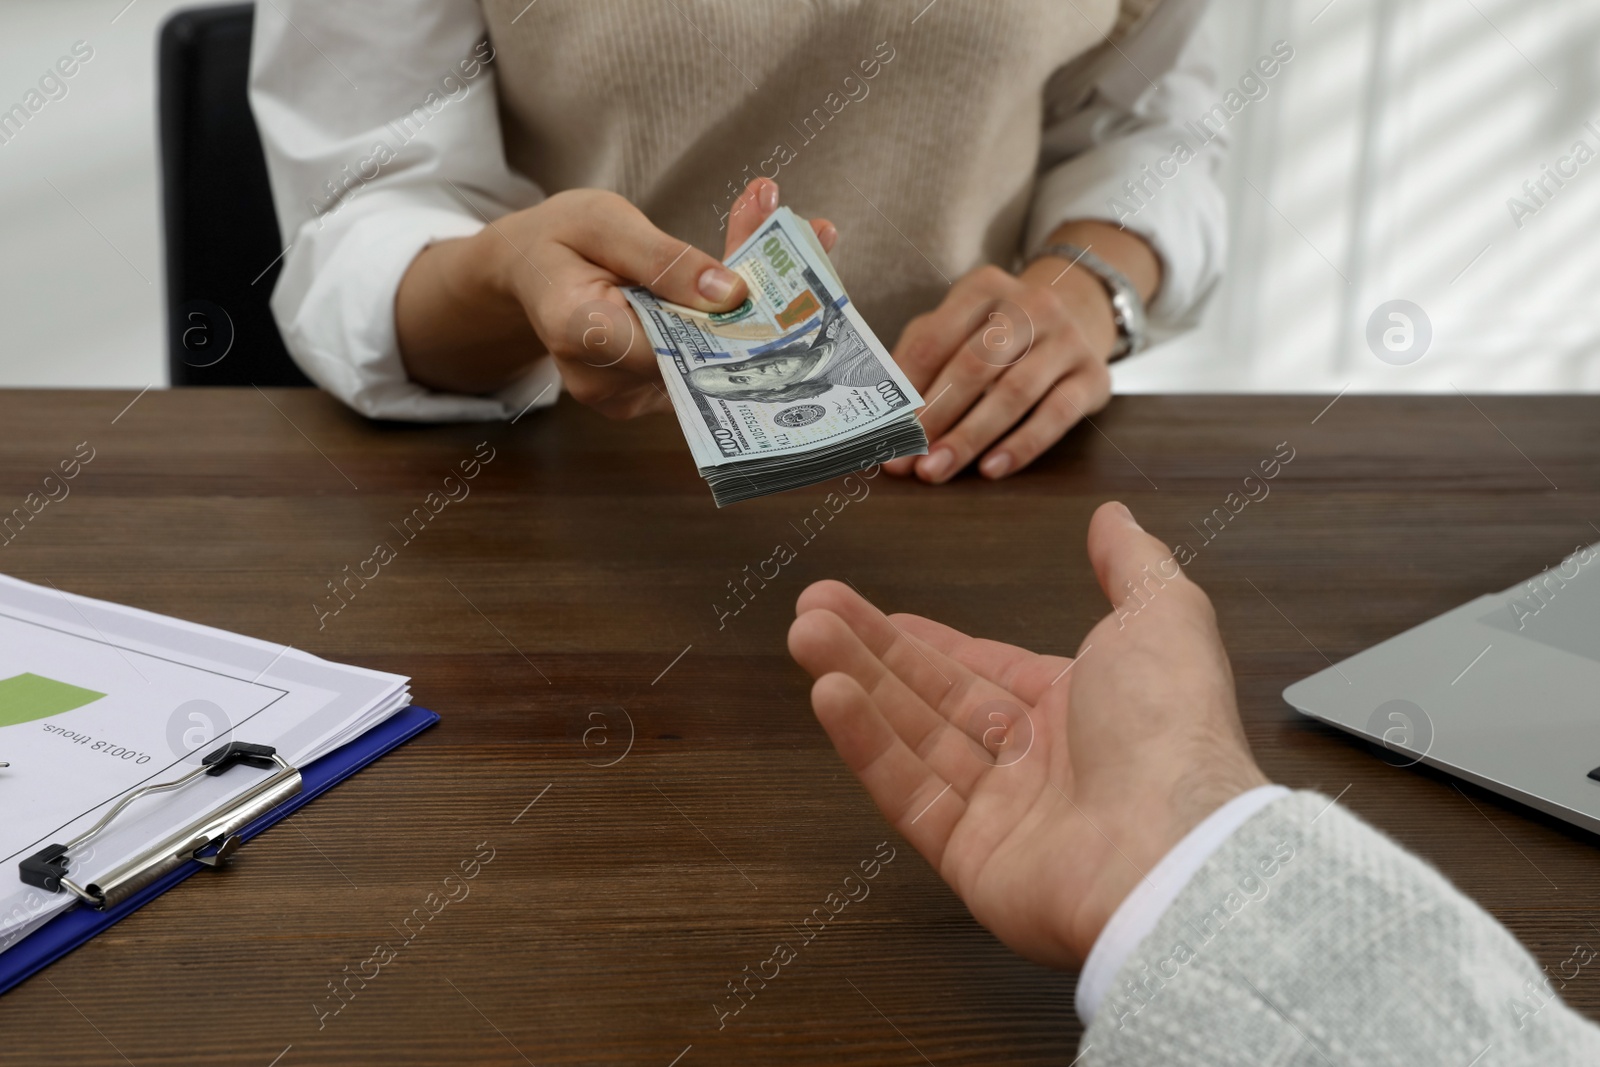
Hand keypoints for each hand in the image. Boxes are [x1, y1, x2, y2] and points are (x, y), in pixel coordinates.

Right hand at [394, 178, 833, 417]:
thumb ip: (663, 259)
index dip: (728, 317)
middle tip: (812, 237)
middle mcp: (607, 382)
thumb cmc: (558, 239)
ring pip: (715, 355)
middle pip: (704, 350)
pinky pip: (710, 357)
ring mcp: (632, 396)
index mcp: (580, 333)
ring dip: (762, 299)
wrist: (531, 272)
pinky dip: (743, 314)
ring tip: (805, 234)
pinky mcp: (655, 394)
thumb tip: (731, 293)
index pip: (668, 341)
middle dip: (764, 296)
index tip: (777, 275)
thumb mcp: (602, 222)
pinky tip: (773, 264)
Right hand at [786, 502, 1266, 966]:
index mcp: (1076, 708)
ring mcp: (998, 812)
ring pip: (910, 736)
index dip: (924, 639)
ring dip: (855, 683)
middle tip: (811, 610)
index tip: (869, 612)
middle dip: (869, 650)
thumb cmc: (1171, 728)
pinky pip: (906, 792)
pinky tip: (828, 694)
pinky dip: (866, 743)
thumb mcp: (1161, 615)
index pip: (980, 668)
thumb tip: (1113, 516)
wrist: (1175, 847)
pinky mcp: (967, 856)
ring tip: (804, 635)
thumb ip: (1130, 564)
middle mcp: (1034, 760)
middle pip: (932, 696)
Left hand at [884, 222, 1156, 482]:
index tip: (886, 431)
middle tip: (909, 459)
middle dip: (936, 417)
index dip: (907, 390)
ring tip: (938, 469)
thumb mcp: (954, 330)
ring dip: (971, 437)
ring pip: (1014, 392)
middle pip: (974, 366)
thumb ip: (917, 361)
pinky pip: (1057, 414)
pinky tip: (991, 468)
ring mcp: (1067, 338)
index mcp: (983, 287)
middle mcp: (1031, 305)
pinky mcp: (1094, 375)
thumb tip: (880, 415)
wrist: (1074, 322)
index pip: (934, 340)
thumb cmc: (996, 335)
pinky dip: (1022, 445)